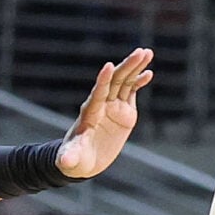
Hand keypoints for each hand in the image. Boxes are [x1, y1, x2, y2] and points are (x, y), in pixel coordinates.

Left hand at [55, 49, 154, 178]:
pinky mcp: (123, 111)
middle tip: (140, 51)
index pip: (97, 94)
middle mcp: (102, 105)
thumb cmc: (74, 158)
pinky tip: (149, 72)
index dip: (102, 80)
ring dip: (135, 67)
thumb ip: (69, 157)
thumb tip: (65, 162)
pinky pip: (131, 92)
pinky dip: (139, 82)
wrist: (83, 160)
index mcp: (90, 113)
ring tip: (147, 52)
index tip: (108, 66)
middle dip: (126, 66)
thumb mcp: (71, 159)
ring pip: (124, 82)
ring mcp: (113, 106)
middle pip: (115, 81)